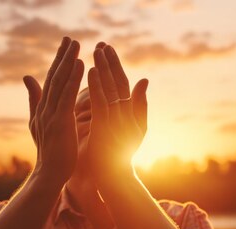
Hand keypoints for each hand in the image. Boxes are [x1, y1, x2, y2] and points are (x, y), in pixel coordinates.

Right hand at [23, 37, 83, 184]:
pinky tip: (80, 64)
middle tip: (69, 38)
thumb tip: (27, 77)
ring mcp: (51, 115)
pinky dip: (73, 79)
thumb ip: (34, 100)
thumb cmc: (50, 152)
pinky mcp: (60, 122)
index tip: (65, 45)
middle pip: (54, 77)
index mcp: (43, 109)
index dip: (57, 62)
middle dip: (61, 56)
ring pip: (60, 83)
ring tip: (75, 45)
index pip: (51, 80)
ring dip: (68, 62)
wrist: (50, 175)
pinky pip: (67, 96)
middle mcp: (44, 108)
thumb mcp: (39, 123)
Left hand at [87, 43, 148, 182]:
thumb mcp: (137, 129)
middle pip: (117, 83)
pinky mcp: (105, 128)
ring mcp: (116, 121)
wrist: (115, 177)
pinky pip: (101, 104)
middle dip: (110, 62)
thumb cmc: (122, 154)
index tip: (107, 49)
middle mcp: (125, 114)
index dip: (116, 66)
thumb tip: (143, 79)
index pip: (123, 84)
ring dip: (104, 69)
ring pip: (111, 90)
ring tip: (97, 51)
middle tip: (101, 43)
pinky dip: (98, 87)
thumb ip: (140, 105)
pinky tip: (92, 72)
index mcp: (129, 112)